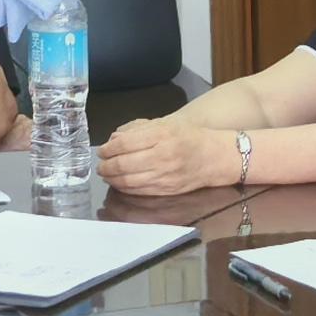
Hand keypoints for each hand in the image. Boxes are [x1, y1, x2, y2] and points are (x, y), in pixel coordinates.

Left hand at [97, 117, 236, 195]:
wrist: (215, 157)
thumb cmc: (189, 137)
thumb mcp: (165, 123)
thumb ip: (137, 129)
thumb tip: (113, 139)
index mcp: (161, 135)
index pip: (124, 144)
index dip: (108, 149)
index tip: (102, 150)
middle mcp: (162, 156)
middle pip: (123, 164)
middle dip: (105, 166)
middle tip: (100, 164)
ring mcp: (164, 176)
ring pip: (127, 181)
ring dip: (111, 178)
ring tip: (106, 174)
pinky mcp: (166, 190)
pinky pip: (138, 191)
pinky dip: (123, 188)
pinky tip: (119, 183)